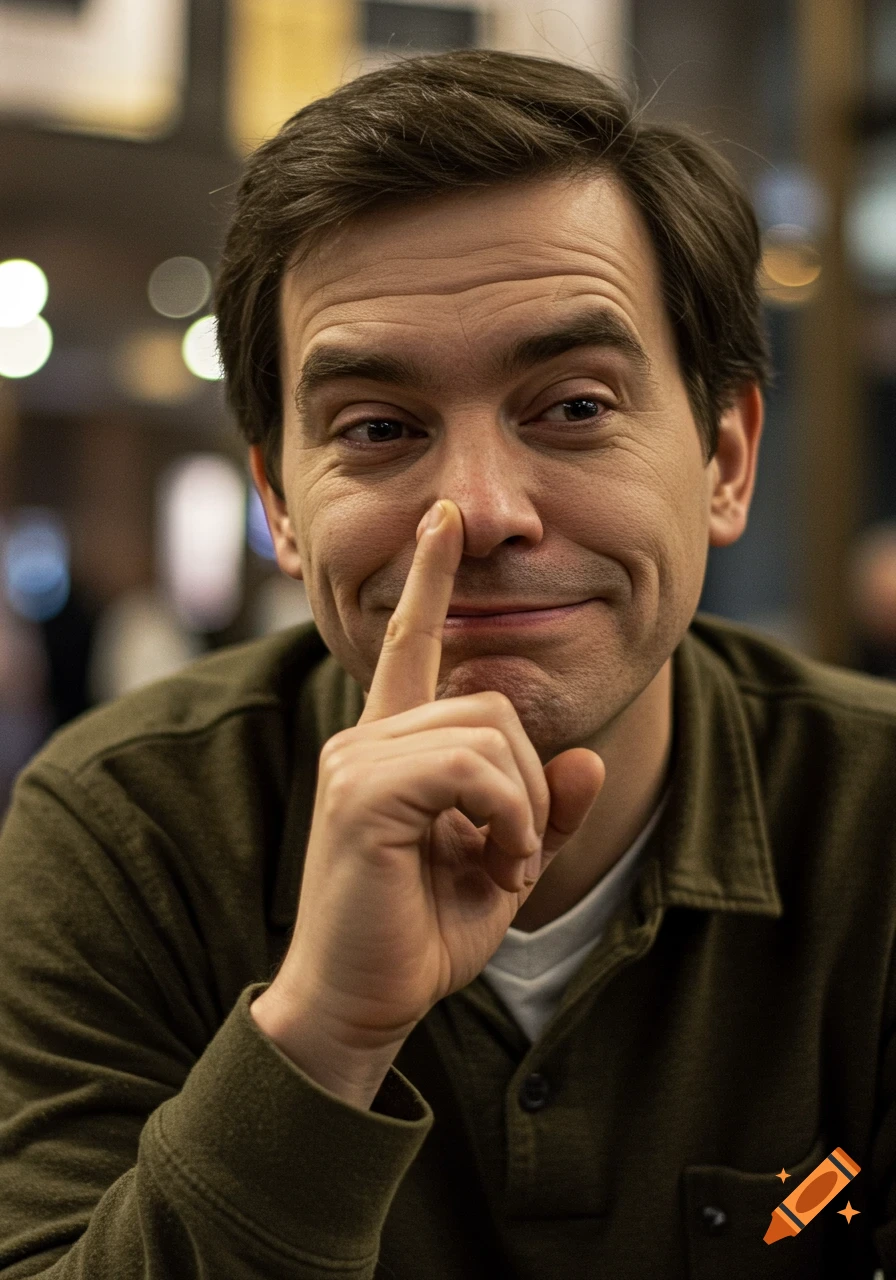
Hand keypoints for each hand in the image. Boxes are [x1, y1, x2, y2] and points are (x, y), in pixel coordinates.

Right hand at [256, 498, 603, 1071]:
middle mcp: (366, 738)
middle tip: (511, 856)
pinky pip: (471, 767)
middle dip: (529, 783)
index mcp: (391, 746)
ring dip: (520, 808)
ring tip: (498, 866)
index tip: (443, 519)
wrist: (361, 1004)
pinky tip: (492, 863)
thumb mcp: (502, 868)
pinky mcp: (361, 792)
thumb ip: (542, 812)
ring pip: (488, 730)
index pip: (410, 644)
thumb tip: (586, 764)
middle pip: (491, 704)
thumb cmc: (419, 935)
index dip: (430, 579)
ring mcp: (358, 759)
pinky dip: (506, 817)